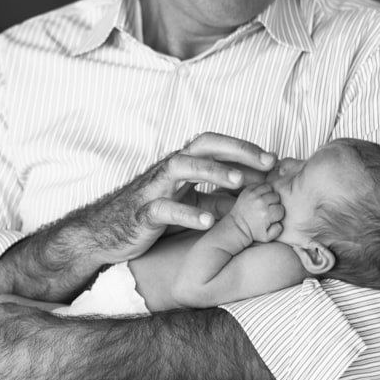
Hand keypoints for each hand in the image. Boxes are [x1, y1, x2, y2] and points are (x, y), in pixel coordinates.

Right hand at [86, 132, 275, 262]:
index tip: (273, 160)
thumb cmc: (151, 215)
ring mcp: (154, 190)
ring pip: (180, 168)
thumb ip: (220, 201)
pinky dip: (186, 212)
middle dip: (234, 151)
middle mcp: (168, 171)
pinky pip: (163, 209)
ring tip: (237, 182)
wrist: (106, 233)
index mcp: (182, 168)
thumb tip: (258, 201)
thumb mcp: (191, 205)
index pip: (215, 146)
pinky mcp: (142, 213)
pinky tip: (207, 221)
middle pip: (201, 147)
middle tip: (265, 164)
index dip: (243, 150)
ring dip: (211, 172)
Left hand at [230, 182, 283, 243]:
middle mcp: (260, 203)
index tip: (272, 216)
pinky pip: (260, 184)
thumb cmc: (254, 232)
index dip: (278, 213)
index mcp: (266, 214)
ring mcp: (253, 195)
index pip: (281, 209)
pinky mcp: (247, 190)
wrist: (238, 226)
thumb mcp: (267, 237)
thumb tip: (280, 221)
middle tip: (269, 208)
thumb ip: (278, 230)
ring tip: (265, 201)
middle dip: (274, 203)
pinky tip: (260, 196)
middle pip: (276, 197)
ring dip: (269, 194)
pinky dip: (261, 189)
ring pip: (269, 188)